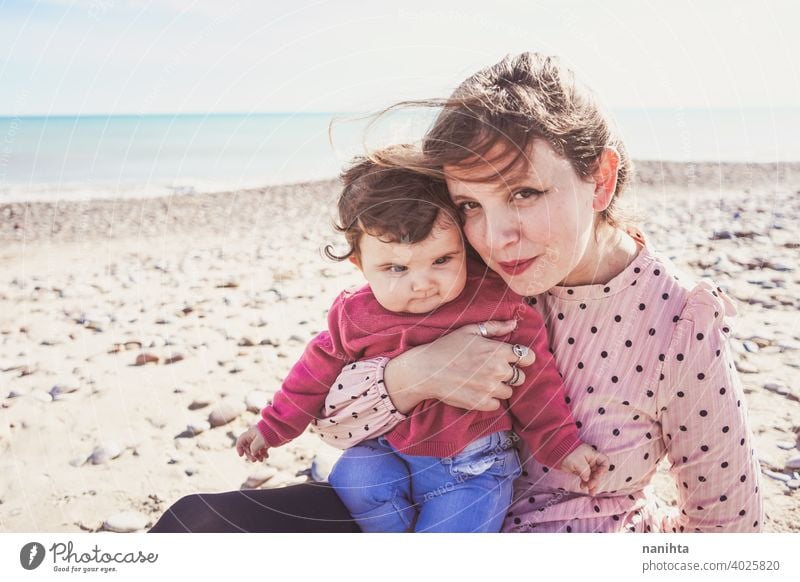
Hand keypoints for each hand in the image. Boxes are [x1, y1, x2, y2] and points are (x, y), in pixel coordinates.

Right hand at [235, 426, 268, 462]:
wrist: (282, 429)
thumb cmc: (269, 433)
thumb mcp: (259, 442)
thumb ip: (253, 448)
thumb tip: (253, 454)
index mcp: (250, 434)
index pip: (241, 441)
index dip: (239, 449)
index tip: (241, 456)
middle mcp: (254, 436)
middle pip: (248, 447)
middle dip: (250, 454)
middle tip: (254, 460)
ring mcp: (260, 439)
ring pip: (255, 449)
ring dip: (257, 455)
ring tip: (261, 460)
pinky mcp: (266, 441)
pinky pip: (262, 449)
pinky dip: (263, 453)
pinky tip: (266, 456)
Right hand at [383, 320, 535, 412]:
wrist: (426, 370)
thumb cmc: (446, 347)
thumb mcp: (469, 331)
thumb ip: (494, 327)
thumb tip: (513, 324)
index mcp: (498, 351)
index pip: (528, 357)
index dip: (522, 358)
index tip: (513, 359)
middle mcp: (498, 370)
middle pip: (520, 377)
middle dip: (509, 374)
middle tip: (491, 370)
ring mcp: (490, 388)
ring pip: (508, 392)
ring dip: (499, 387)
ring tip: (482, 380)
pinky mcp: (482, 403)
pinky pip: (496, 404)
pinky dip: (489, 400)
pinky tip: (476, 390)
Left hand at [560, 444, 608, 495]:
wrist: (556, 454)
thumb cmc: (568, 453)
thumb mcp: (577, 461)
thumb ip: (585, 470)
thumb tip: (587, 479)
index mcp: (593, 455)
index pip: (604, 461)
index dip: (604, 468)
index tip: (599, 474)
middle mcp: (591, 461)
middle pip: (598, 471)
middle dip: (596, 480)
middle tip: (591, 486)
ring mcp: (586, 466)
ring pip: (592, 476)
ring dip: (592, 484)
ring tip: (590, 492)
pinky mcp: (581, 471)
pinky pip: (586, 478)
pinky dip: (585, 483)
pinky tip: (583, 487)